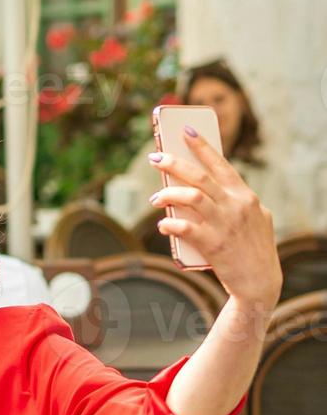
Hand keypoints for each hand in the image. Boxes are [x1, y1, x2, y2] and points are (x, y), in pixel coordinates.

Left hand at [148, 127, 281, 310]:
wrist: (260, 283)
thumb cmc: (255, 250)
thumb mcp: (256, 219)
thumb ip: (237, 202)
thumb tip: (206, 191)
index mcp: (245, 196)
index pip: (221, 164)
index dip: (202, 146)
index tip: (185, 131)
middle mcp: (235, 206)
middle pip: (199, 176)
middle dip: (174, 163)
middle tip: (154, 158)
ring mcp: (224, 224)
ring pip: (190, 197)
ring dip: (168, 193)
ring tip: (155, 198)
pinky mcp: (213, 244)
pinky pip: (185, 228)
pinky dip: (170, 224)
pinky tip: (163, 225)